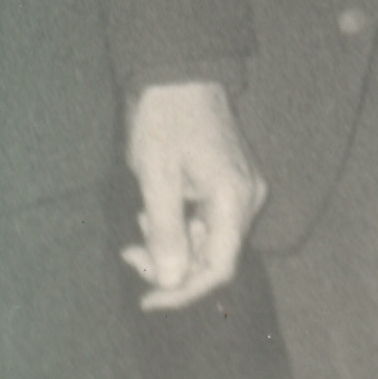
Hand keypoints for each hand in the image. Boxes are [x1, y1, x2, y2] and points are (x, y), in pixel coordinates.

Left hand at [121, 79, 263, 310]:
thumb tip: (171, 281)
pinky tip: (154, 213)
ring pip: (209, 242)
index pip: (219, 267)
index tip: (146, 299)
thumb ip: (165, 231)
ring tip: (137, 228)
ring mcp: (242, 192)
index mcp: (234, 200)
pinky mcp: (230, 185)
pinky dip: (179, 229)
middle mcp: (247, 200)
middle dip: (171, 266)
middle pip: (214, 257)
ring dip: (171, 247)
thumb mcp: (156, 178)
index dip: (183, 291)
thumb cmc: (166, 124)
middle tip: (129, 254)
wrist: (181, 79)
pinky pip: (208, 223)